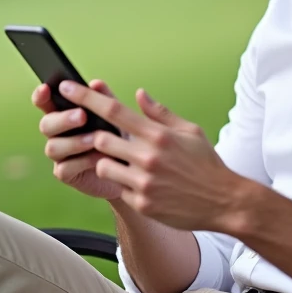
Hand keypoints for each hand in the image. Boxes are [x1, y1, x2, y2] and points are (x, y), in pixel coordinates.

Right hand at [34, 79, 124, 200]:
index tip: (46, 88)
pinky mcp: (66, 174)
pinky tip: (100, 158)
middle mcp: (57, 134)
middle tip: (82, 116)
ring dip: (74, 142)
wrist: (131, 170)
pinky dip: (83, 161)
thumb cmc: (120, 137)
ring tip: (95, 139)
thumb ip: (106, 100)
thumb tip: (96, 83)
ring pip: (53, 147)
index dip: (41, 95)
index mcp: (64, 114)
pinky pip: (65, 168)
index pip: (45, 102)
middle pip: (46, 124)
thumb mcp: (116, 117)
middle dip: (63, 119)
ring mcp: (59, 155)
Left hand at [58, 81, 247, 231]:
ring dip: (107, 162)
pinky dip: (124, 184)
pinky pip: (118, 189)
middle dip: (98, 137)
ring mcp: (143, 183)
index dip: (85, 98)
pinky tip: (144, 185)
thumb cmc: (206, 164)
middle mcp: (148, 157)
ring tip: (126, 164)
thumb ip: (160, 113)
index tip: (66, 89)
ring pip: (103, 166)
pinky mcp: (142, 204)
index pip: (113, 111)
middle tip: (105, 138)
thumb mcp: (190, 131)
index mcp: (158, 135)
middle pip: (101, 139)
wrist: (225, 202)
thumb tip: (138, 94)